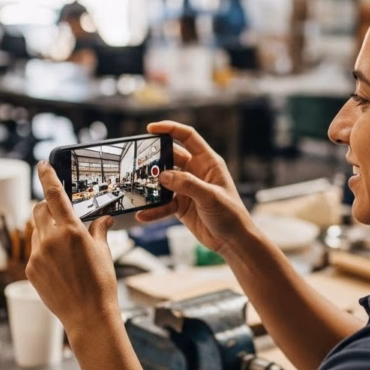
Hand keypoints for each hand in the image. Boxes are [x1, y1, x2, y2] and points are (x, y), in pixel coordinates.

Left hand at [26, 161, 120, 335]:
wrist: (88, 316)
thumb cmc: (102, 284)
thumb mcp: (104, 252)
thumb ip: (99, 230)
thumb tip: (103, 219)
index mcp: (71, 230)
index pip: (54, 194)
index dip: (47, 176)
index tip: (43, 164)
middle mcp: (50, 239)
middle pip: (38, 209)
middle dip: (46, 206)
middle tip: (59, 213)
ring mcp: (37, 255)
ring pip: (36, 230)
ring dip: (46, 230)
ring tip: (65, 249)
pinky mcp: (31, 269)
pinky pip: (35, 250)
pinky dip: (44, 250)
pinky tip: (59, 266)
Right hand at [136, 121, 252, 256]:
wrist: (233, 241)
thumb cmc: (231, 214)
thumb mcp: (211, 196)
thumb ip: (187, 184)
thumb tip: (163, 175)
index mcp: (208, 162)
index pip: (188, 137)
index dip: (170, 129)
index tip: (151, 128)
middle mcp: (196, 172)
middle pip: (171, 157)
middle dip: (154, 159)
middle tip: (138, 163)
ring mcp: (187, 188)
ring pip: (163, 181)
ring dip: (151, 185)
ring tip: (136, 187)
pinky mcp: (181, 205)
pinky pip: (163, 204)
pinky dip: (153, 209)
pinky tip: (143, 214)